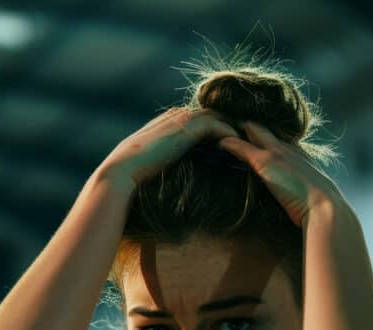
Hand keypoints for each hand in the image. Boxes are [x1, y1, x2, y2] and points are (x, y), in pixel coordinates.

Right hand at [94, 108, 240, 191]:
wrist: (122, 170)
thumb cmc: (133, 172)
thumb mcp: (153, 160)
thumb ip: (167, 157)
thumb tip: (174, 170)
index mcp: (169, 120)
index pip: (201, 118)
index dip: (218, 128)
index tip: (232, 142)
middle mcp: (176, 114)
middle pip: (213, 114)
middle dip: (230, 125)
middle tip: (249, 141)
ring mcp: (181, 118)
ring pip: (218, 117)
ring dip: (235, 130)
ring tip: (250, 144)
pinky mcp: (186, 127)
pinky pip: (218, 127)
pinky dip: (231, 136)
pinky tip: (240, 148)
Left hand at [217, 121, 344, 227]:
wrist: (326, 208)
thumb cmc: (320, 209)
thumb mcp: (310, 196)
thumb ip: (301, 193)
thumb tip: (298, 204)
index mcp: (300, 155)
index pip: (277, 138)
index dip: (262, 134)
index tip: (248, 132)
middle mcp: (288, 148)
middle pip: (263, 127)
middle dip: (246, 123)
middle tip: (227, 120)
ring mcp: (277, 152)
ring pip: (251, 129)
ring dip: (234, 127)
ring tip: (217, 125)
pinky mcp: (265, 161)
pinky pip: (241, 145)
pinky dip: (227, 141)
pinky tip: (215, 140)